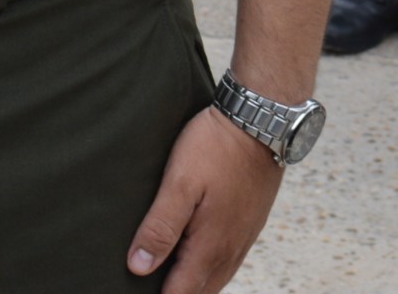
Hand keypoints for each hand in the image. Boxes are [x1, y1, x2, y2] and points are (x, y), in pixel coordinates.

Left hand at [126, 104, 283, 292]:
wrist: (261, 120)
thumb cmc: (216, 147)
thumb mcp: (180, 183)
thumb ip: (160, 227)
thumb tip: (139, 267)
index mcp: (210, 245)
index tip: (137, 290)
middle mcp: (231, 249)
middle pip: (201, 292)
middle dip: (177, 293)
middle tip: (150, 285)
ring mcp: (245, 236)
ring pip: (217, 278)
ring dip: (194, 283)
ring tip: (169, 276)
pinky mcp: (252, 222)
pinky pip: (230, 260)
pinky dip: (210, 268)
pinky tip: (198, 256)